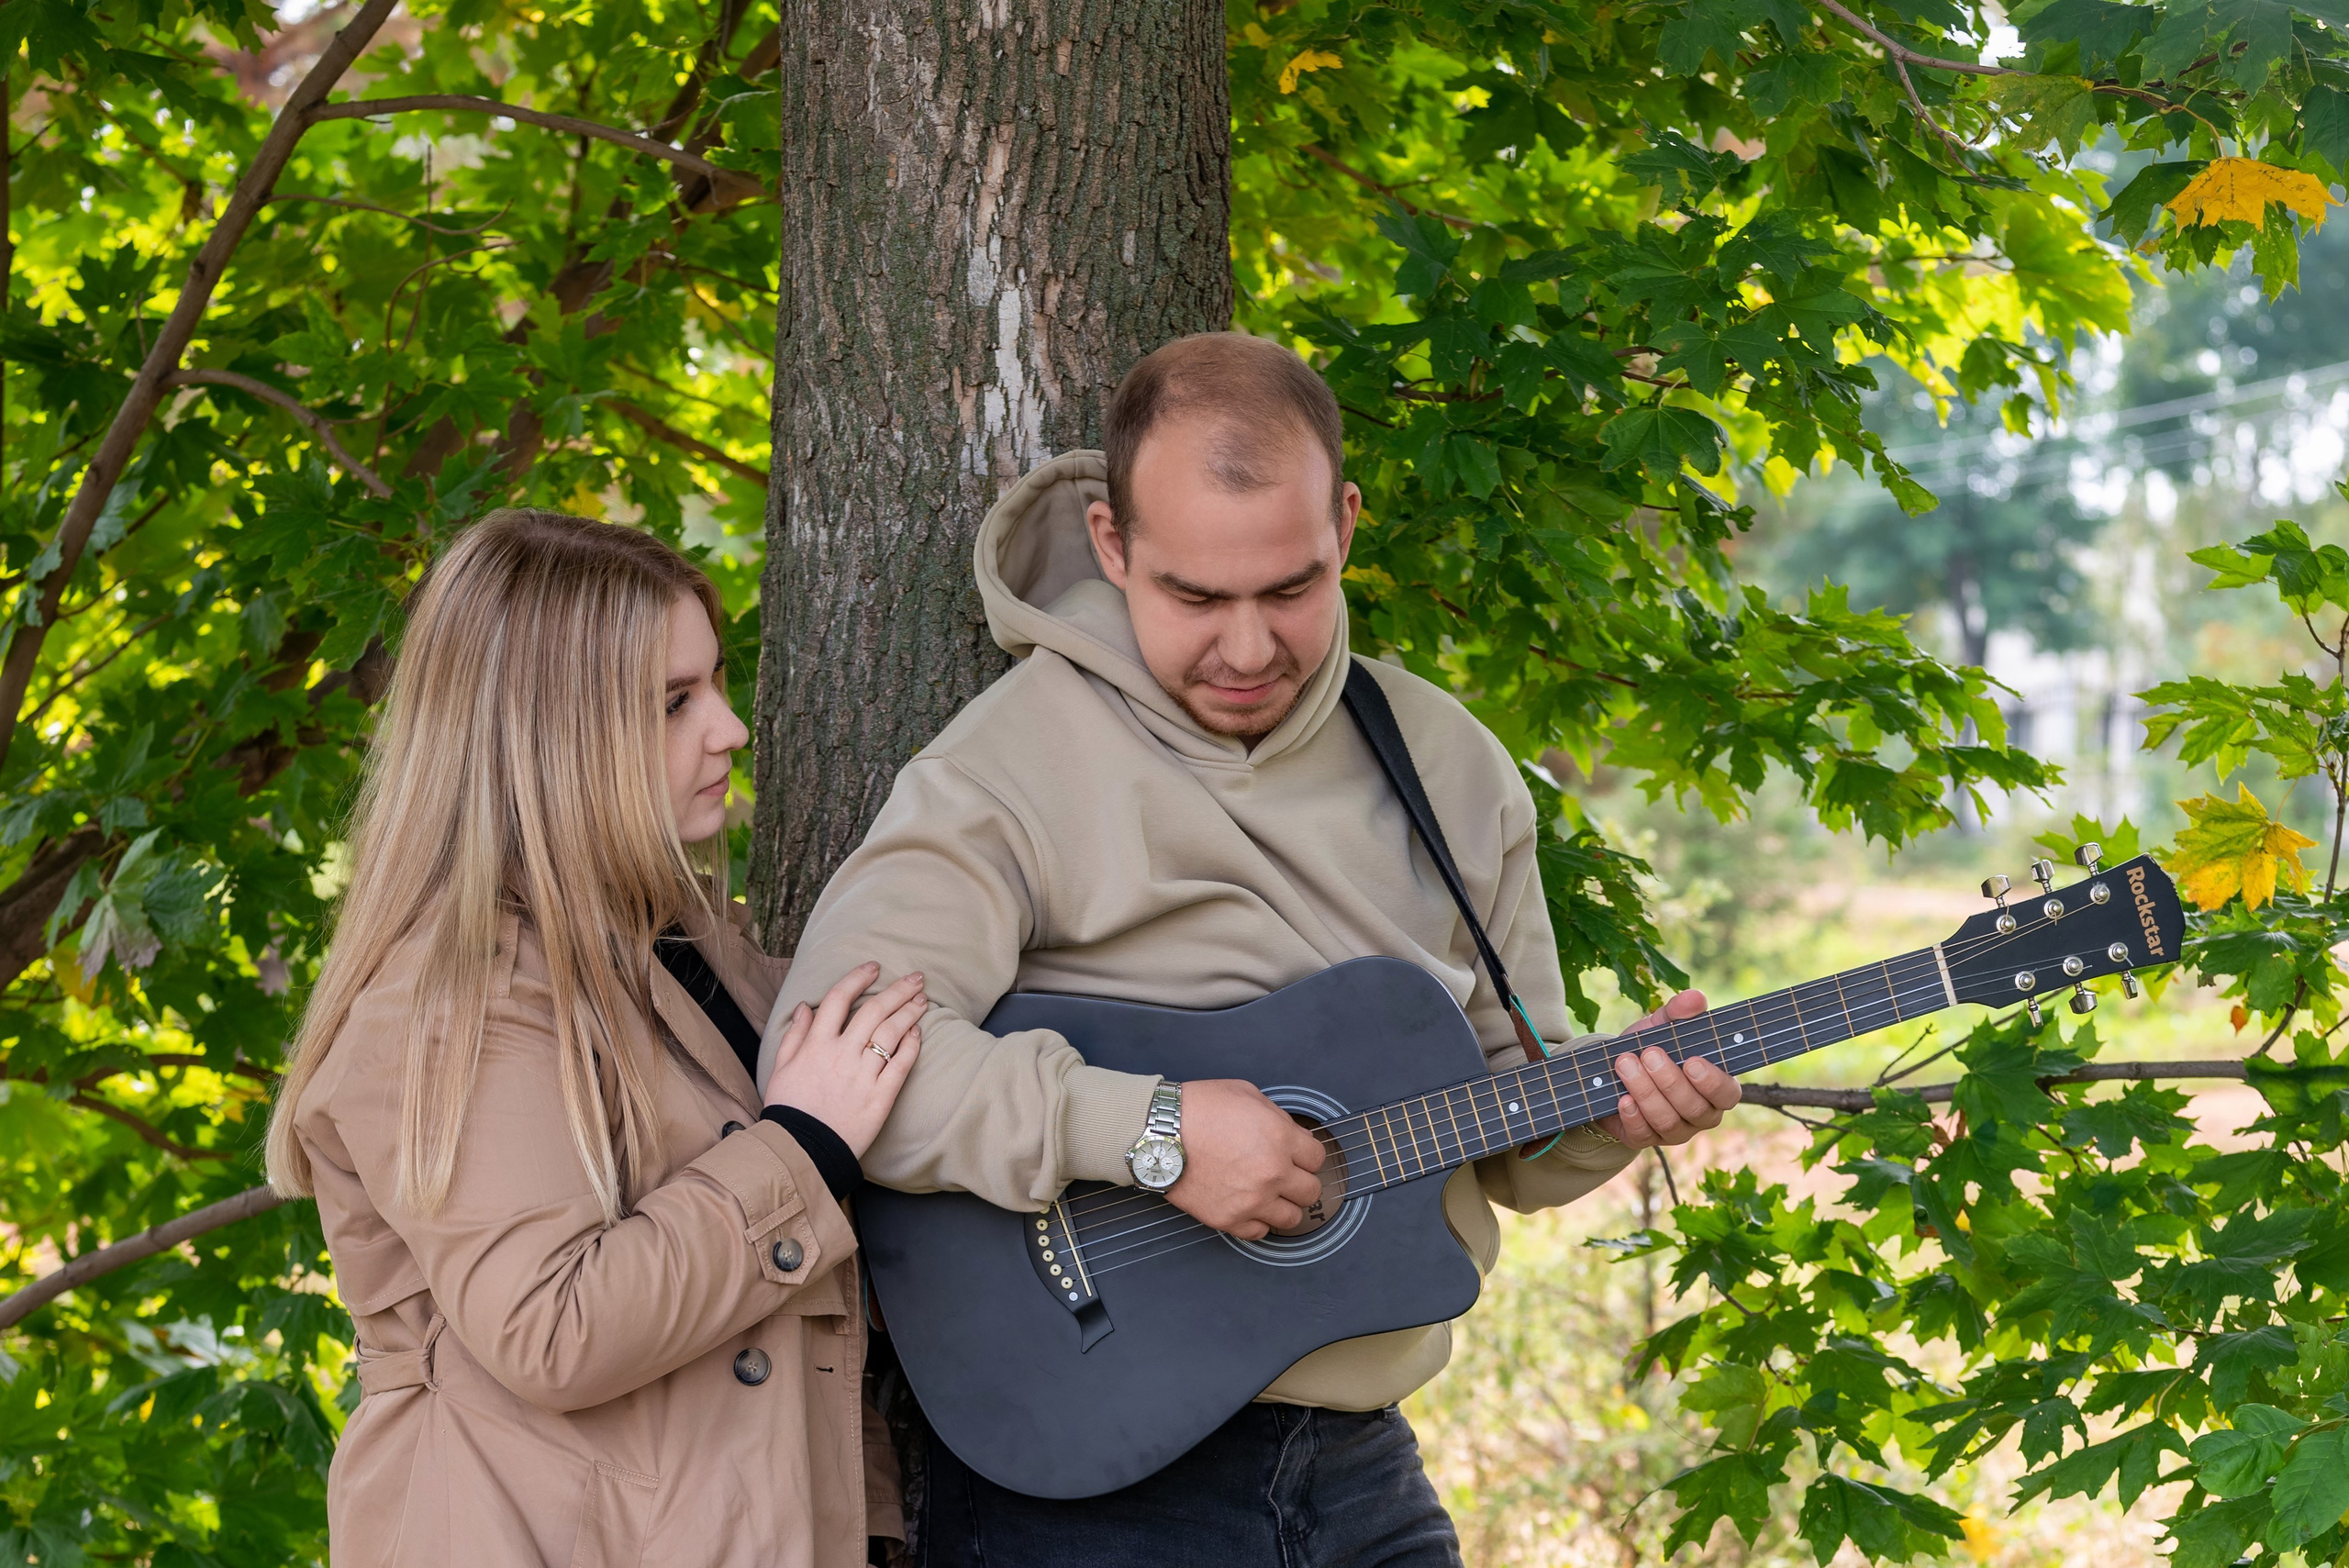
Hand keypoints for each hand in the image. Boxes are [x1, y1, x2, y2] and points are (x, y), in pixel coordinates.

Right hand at [762, 962, 926, 1157]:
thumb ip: (795, 1035)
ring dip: (909, 1012)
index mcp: (816, 1045)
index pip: (839, 999)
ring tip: (922, 999)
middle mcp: (841, 1054)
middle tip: (916, 978)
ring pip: (891, 1033)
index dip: (858, 978)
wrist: (802, 1150)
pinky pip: (900, 1064)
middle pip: (874, 1011)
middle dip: (897, 990)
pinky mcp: (880, 1097)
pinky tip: (918, 1032)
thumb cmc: (790, 1109)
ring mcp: (863, 1075)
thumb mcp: (781, 1068)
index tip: (874, 967)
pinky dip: (911, 1045)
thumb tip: (804, 1007)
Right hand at [1161, 1079, 1325, 1240]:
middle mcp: (1272, 1173)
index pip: (1318, 1158)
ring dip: (1283, 1205)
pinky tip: (1249, 1206)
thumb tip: (1293, 1136)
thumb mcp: (1247, 1094)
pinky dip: (1258, 1221)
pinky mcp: (1228, 1219)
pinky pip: (1259, 1232)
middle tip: (1285, 1175)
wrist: (1158, 1132)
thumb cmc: (1198, 1109)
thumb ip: (1277, 1118)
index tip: (1297, 1156)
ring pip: (1291, 1218)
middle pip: (1311, 1192)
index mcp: (1280, 1139)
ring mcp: (1251, 1200)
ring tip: (1269, 1194)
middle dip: (1300, 1181)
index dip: (1307, 1155)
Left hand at [1593, 988, 1740, 1148]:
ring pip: (1668, 1122)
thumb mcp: (1661, 1027)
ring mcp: (1675, 1131)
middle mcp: (1701, 1114)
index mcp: (1716, 1088)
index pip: (1727, 1093)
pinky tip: (1622, 1098)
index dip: (1712, 1082)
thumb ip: (1678, 1014)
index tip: (1691, 1061)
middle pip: (1695, 1108)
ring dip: (1646, 1093)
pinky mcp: (1647, 1139)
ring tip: (1626, 1065)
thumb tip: (1696, 998)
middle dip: (1670, 1081)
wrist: (1614, 1071)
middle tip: (1649, 1054)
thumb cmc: (1650, 1048)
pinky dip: (1633, 1116)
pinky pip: (1644, 1135)